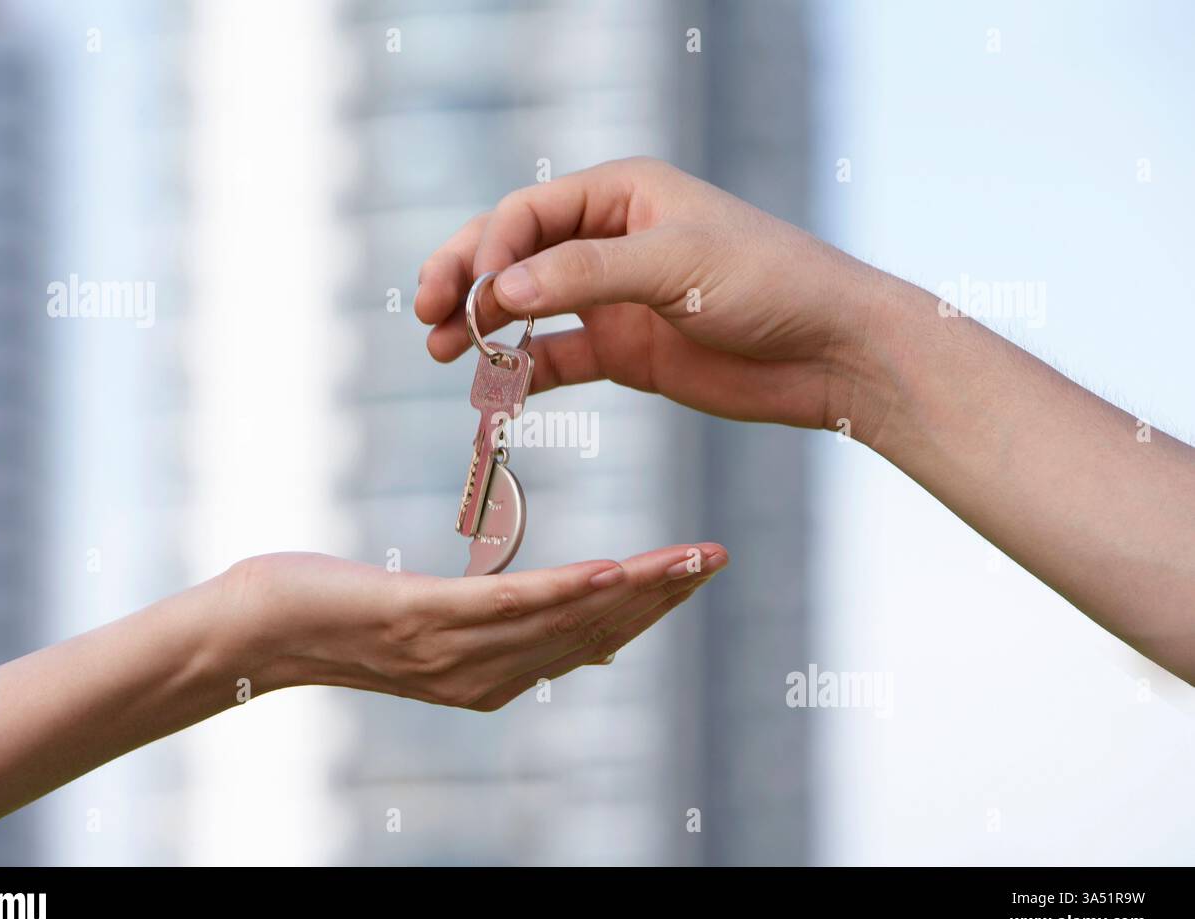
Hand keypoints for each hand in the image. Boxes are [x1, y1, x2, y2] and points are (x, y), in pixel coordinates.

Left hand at [221, 543, 727, 710]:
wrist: (253, 631)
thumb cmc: (340, 611)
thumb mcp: (434, 620)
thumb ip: (504, 623)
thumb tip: (571, 619)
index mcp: (491, 677)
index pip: (590, 643)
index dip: (649, 611)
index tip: (695, 573)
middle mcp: (483, 677)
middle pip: (591, 635)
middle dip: (660, 598)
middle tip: (716, 559)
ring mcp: (454, 654)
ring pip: (562, 620)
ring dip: (632, 591)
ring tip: (686, 561)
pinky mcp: (421, 622)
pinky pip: (506, 607)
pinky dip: (566, 592)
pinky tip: (613, 570)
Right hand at [415, 156, 893, 433]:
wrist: (830, 353)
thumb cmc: (768, 283)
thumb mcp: (674, 266)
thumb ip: (585, 276)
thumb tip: (500, 288)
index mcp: (623, 194)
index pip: (529, 213)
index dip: (489, 249)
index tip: (473, 293)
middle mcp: (611, 240)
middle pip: (514, 253)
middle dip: (466, 279)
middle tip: (426, 314)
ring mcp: (614, 298)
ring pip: (526, 305)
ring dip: (483, 325)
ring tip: (442, 349)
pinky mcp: (624, 351)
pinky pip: (556, 356)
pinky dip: (523, 370)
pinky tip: (495, 386)